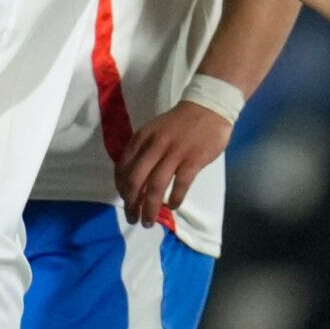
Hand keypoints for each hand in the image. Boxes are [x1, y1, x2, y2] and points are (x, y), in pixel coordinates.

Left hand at [115, 101, 234, 227]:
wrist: (208, 107)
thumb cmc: (179, 123)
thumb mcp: (153, 131)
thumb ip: (142, 151)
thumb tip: (133, 180)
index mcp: (141, 138)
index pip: (123, 169)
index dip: (121, 189)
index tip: (126, 201)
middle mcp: (154, 146)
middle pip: (135, 181)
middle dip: (131, 204)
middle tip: (133, 218)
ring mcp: (174, 152)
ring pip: (156, 187)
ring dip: (150, 208)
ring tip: (149, 221)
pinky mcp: (193, 159)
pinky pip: (180, 185)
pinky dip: (175, 199)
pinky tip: (173, 206)